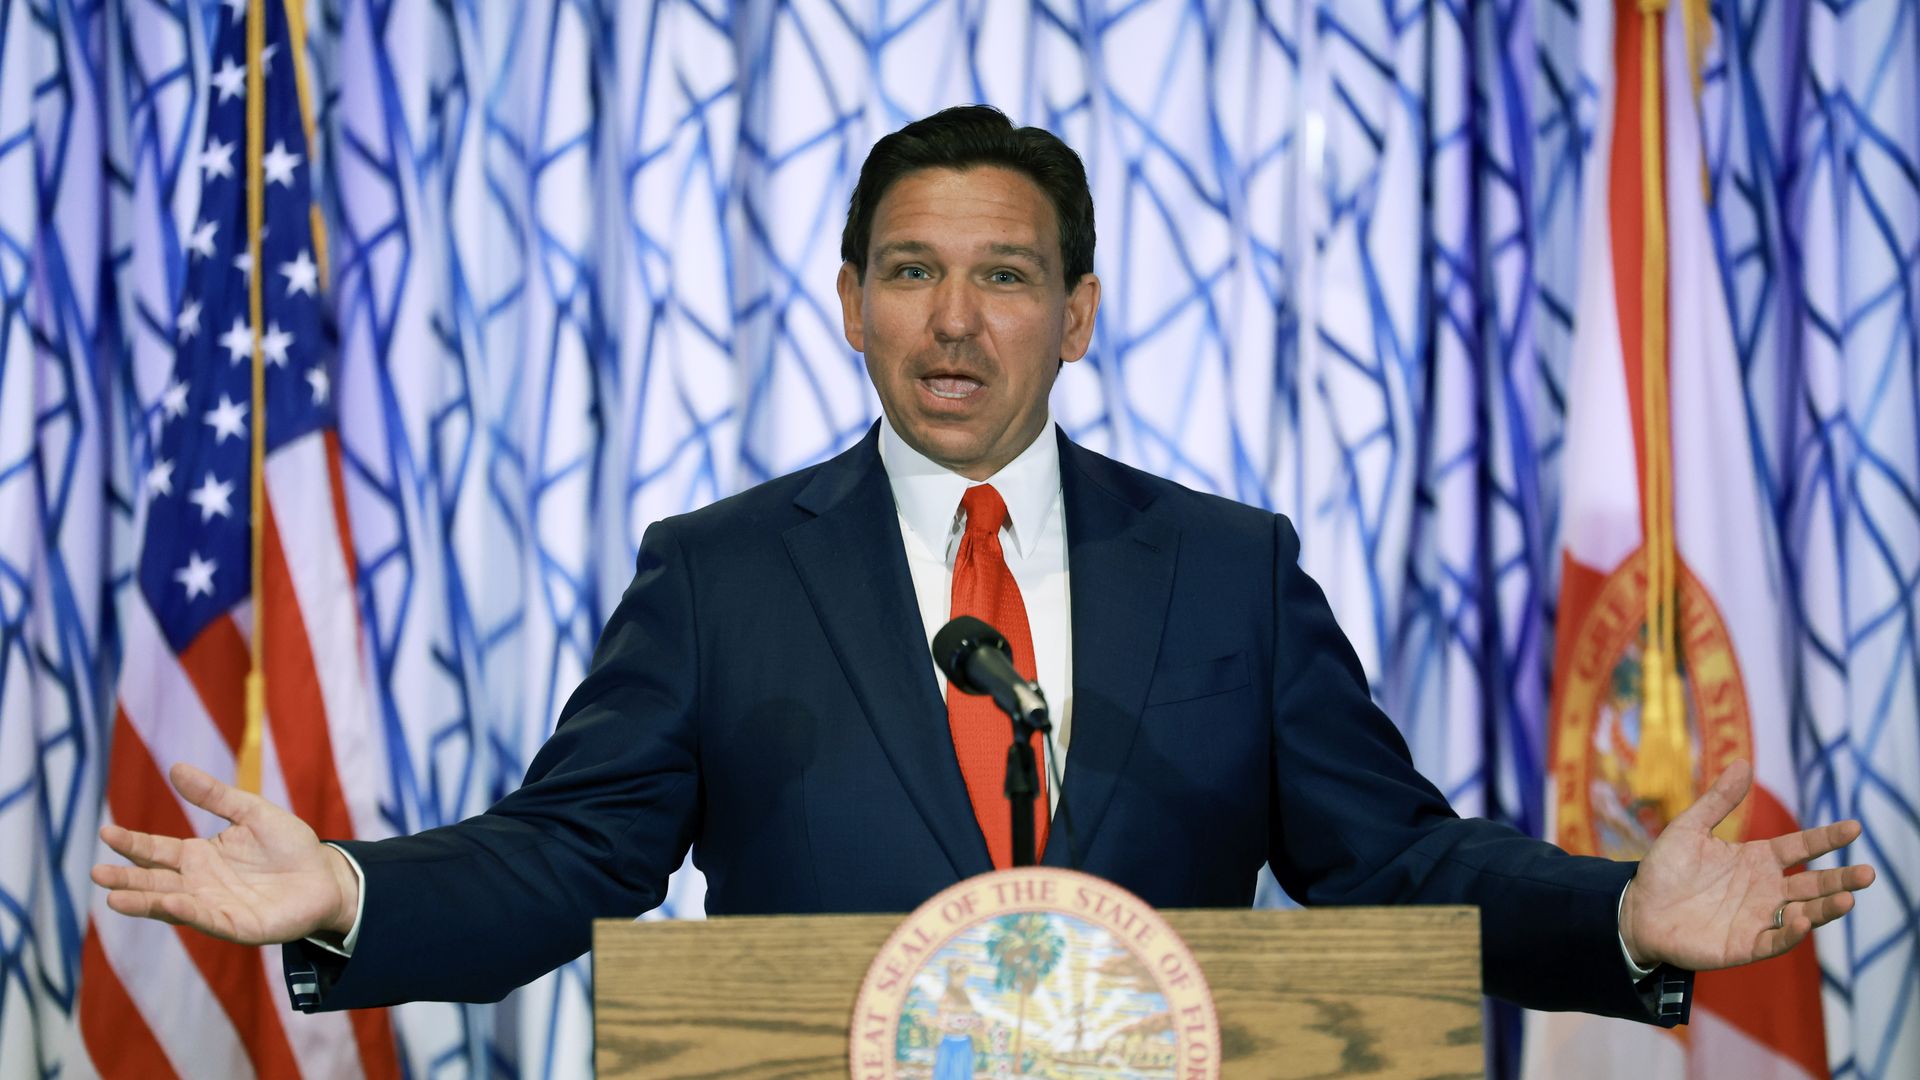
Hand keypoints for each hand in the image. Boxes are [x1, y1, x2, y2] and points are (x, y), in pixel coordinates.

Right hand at [91, 762, 359, 944]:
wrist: (327, 876)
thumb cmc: (289, 845)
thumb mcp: (251, 812)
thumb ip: (215, 795)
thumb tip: (175, 766)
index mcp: (199, 857)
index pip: (156, 851)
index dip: (132, 843)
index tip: (106, 832)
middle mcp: (199, 884)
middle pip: (154, 881)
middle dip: (126, 879)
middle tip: (97, 872)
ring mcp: (215, 907)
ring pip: (171, 904)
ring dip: (144, 901)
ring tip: (113, 897)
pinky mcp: (237, 926)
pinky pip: (207, 919)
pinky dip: (186, 911)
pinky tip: (168, 903)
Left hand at [1619, 759, 1874, 970]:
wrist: (1637, 909)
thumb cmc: (1664, 869)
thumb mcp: (1689, 828)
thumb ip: (1718, 800)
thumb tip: (1743, 763)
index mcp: (1756, 860)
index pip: (1800, 847)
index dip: (1826, 839)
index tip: (1854, 827)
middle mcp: (1764, 889)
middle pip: (1813, 884)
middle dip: (1841, 879)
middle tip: (1868, 873)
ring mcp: (1757, 918)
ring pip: (1803, 913)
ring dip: (1826, 908)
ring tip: (1848, 899)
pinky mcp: (1744, 945)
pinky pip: (1775, 941)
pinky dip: (1791, 932)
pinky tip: (1802, 919)